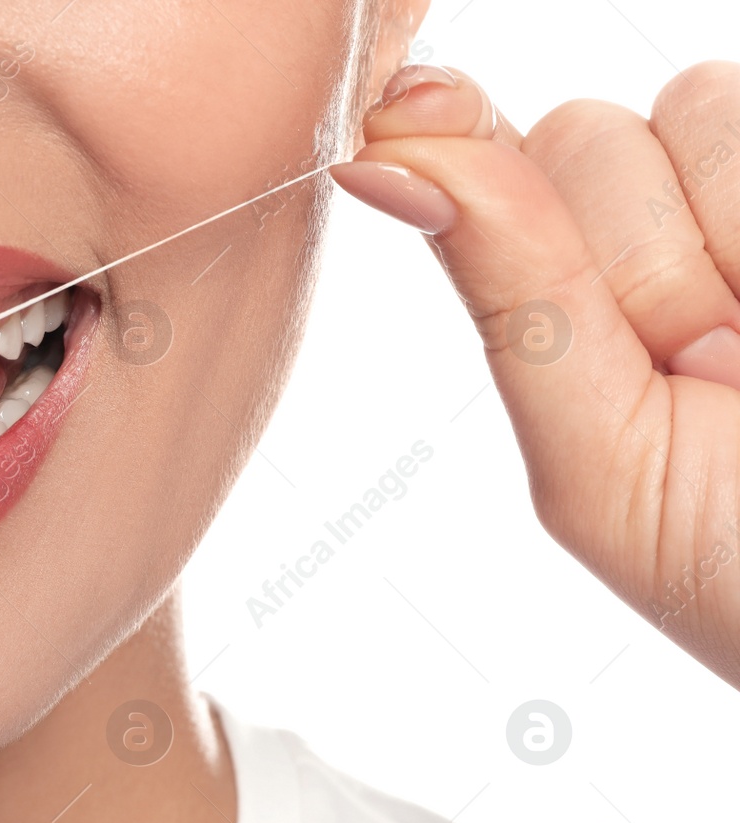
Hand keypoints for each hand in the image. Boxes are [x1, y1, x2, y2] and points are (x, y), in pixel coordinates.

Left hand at [331, 61, 739, 686]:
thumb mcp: (609, 465)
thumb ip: (510, 300)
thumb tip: (373, 156)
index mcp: (581, 309)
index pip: (511, 182)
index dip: (554, 232)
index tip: (644, 330)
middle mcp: (673, 236)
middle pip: (595, 131)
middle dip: (658, 257)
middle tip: (724, 372)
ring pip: (707, 103)